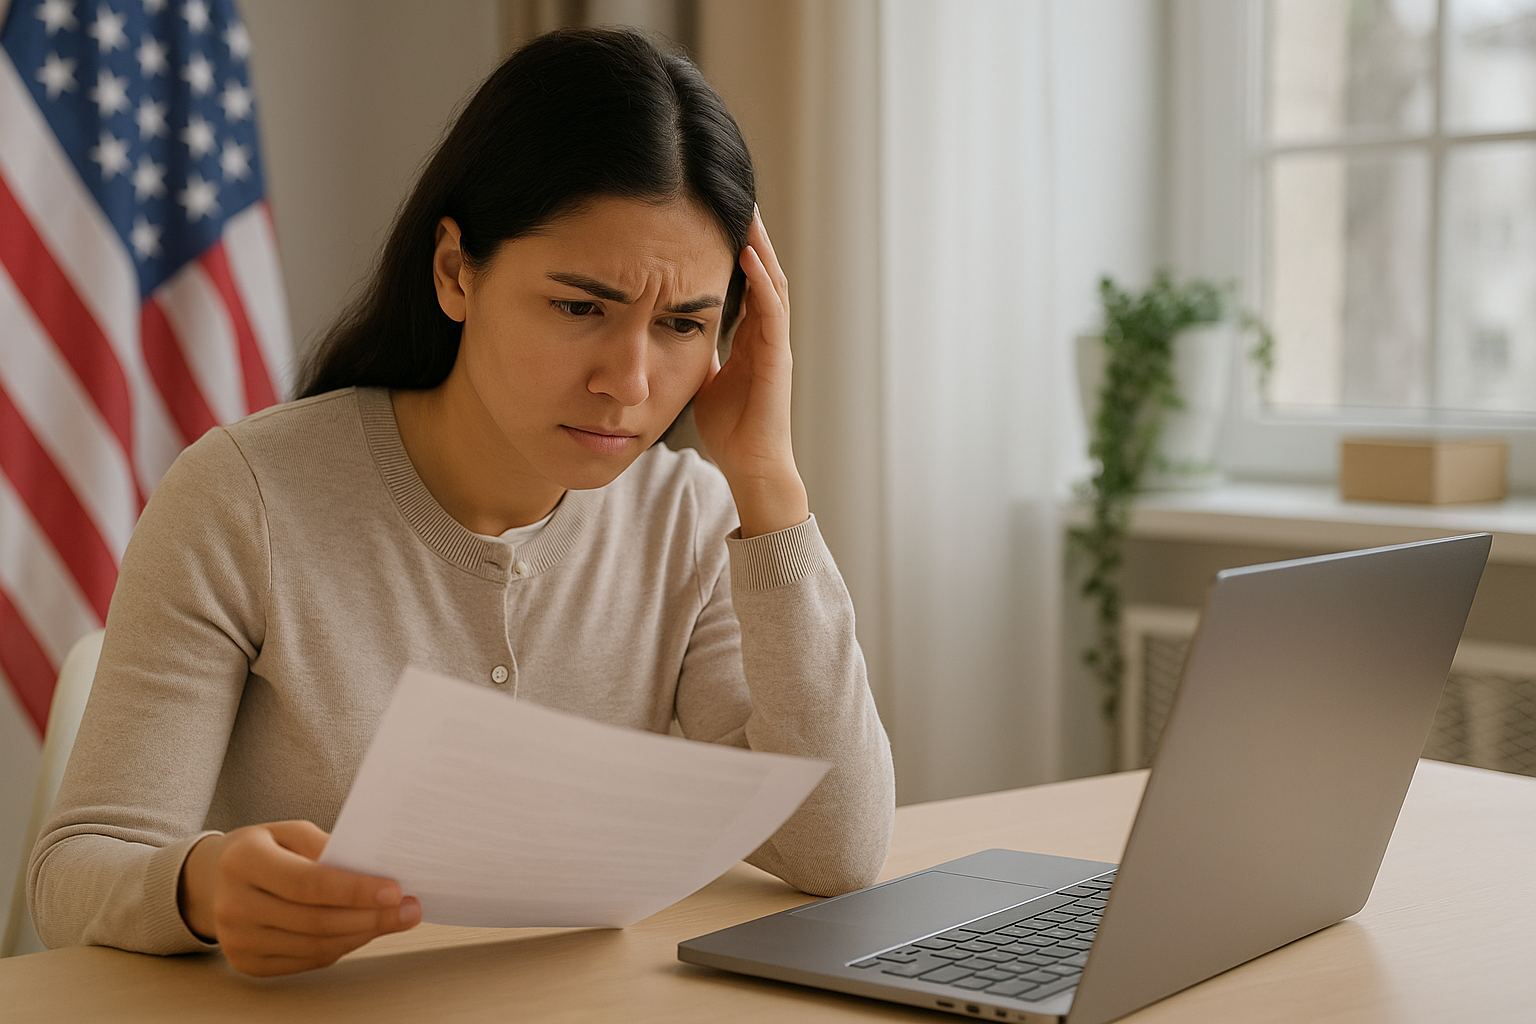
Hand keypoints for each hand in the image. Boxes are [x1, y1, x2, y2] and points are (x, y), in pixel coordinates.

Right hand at [177, 820, 420, 976]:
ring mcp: (236, 939)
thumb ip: (326, 846)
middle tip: (410, 909)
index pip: (308, 882)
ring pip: (315, 946)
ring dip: (363, 934)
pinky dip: (342, 948)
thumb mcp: (290, 831)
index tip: (395, 890)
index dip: (355, 889)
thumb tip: (373, 868)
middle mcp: (233, 904)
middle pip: (315, 920)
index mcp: (243, 861)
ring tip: (395, 920)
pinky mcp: (246, 963)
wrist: (216, 880)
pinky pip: (306, 961)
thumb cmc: (265, 850)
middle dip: (371, 917)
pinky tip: (364, 931)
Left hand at [692, 208, 809, 537]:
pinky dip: (761, 282)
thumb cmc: (729, 429)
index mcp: (751, 338)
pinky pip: (772, 313)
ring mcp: (775, 346)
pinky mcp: (777, 360)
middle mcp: (767, 336)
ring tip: (748, 212)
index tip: (719, 216)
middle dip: (752, 236)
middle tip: (737, 197)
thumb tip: (669, 334)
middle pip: (763, 272)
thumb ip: (695, 354)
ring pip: (773, 283)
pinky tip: (748, 256)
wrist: (750, 466)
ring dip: (761, 247)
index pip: (746, 282)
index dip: (736, 249)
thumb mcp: (703, 380)